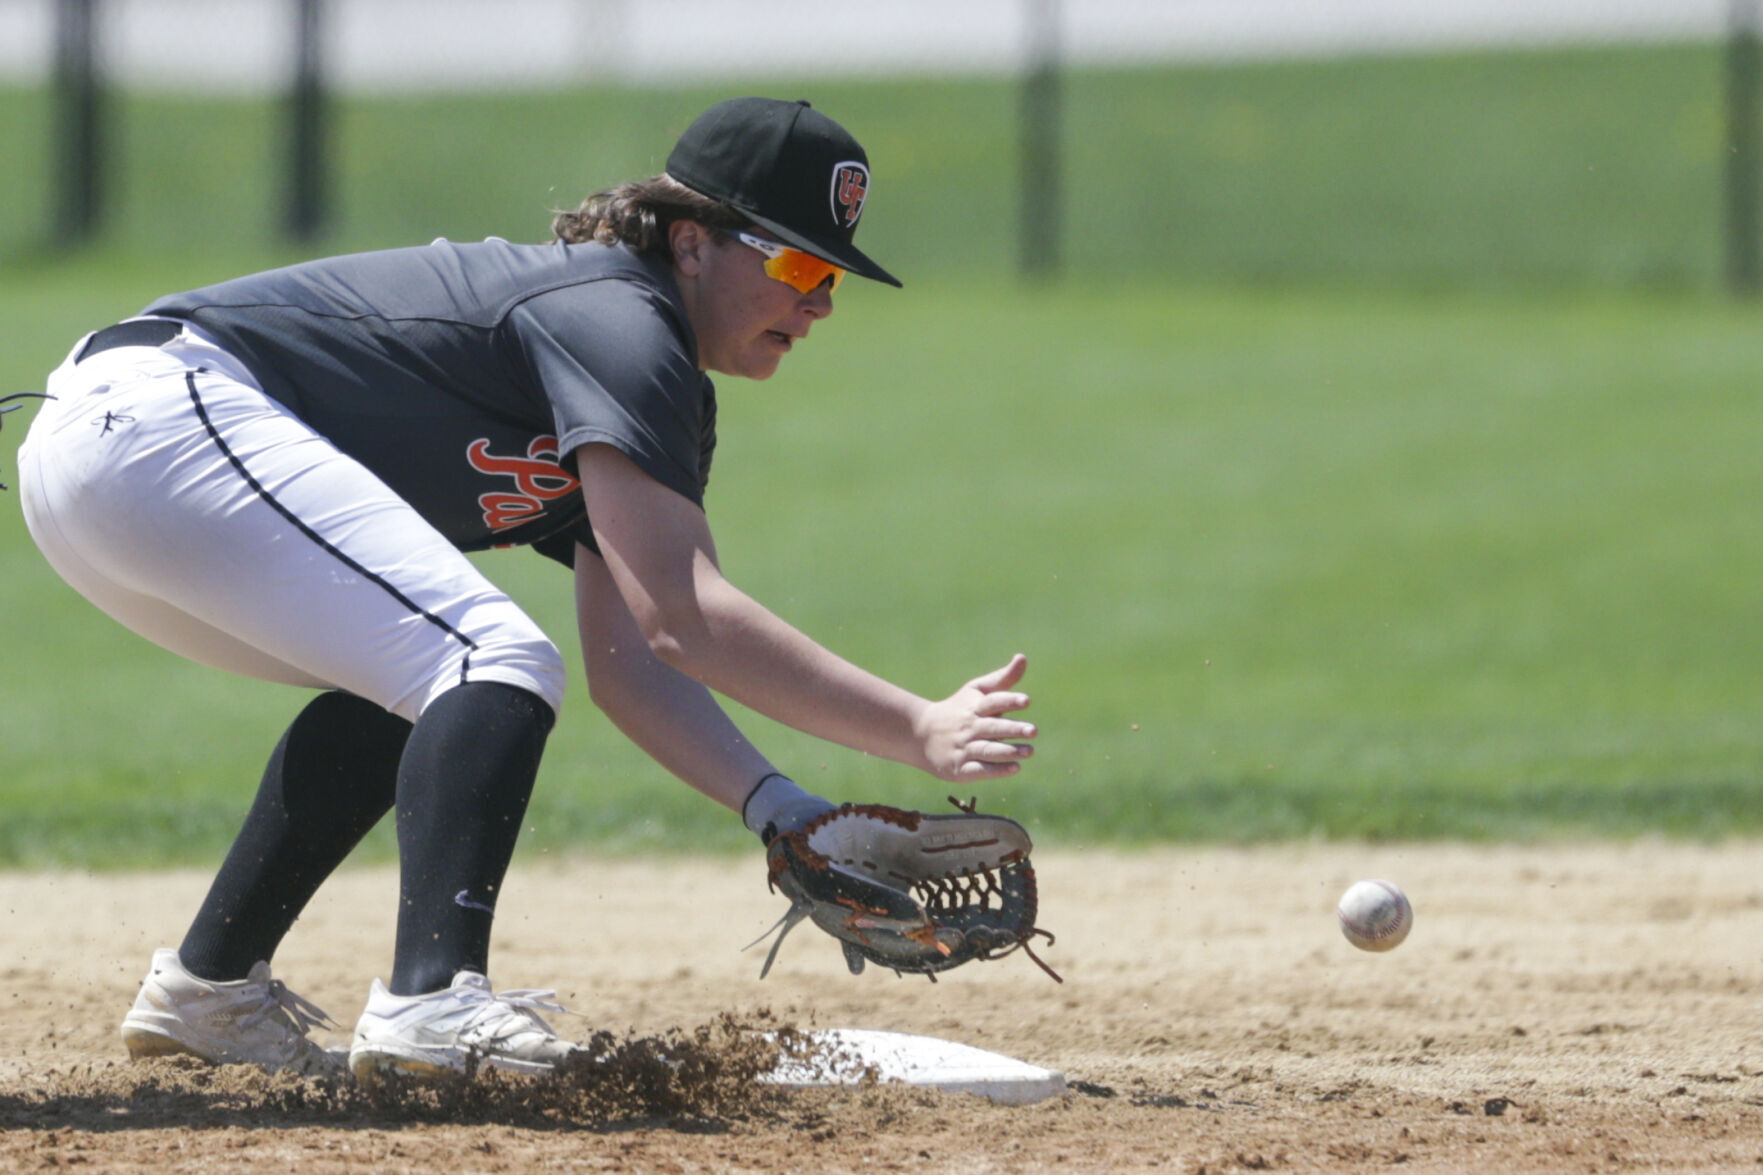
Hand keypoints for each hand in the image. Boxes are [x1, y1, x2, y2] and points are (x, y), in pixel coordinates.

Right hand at [915, 654, 1037, 781]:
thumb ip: (1003, 678)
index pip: (992, 702)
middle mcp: (968, 727)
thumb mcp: (976, 691)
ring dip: (1008, 751)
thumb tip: (1023, 657)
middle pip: (992, 727)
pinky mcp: (959, 769)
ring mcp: (963, 748)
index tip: (1026, 701)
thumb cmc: (958, 710)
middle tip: (1034, 730)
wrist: (920, 734)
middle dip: (1013, 729)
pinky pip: (979, 769)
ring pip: (987, 750)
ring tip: (1030, 751)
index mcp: (974, 707)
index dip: (1009, 700)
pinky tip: (1015, 768)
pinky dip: (997, 770)